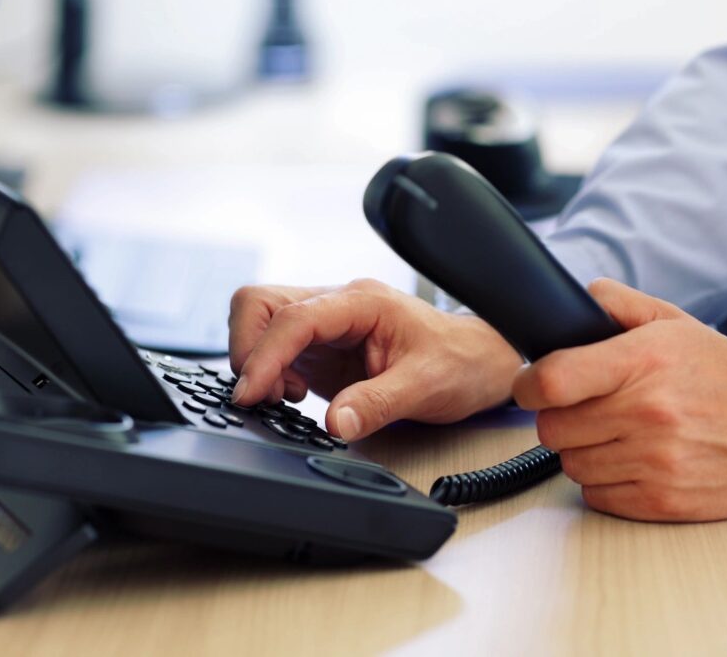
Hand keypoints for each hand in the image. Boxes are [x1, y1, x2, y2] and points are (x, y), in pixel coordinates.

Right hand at [228, 279, 522, 440]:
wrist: (478, 363)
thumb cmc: (460, 362)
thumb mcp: (424, 387)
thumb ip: (377, 403)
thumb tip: (334, 422)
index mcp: (362, 303)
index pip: (293, 316)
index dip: (264, 355)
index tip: (252, 393)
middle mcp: (338, 306)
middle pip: (260, 303)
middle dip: (248, 349)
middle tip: (263, 395)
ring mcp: (327, 325)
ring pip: (261, 322)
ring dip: (257, 362)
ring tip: (287, 396)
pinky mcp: (323, 348)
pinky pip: (276, 349)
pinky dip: (270, 373)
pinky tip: (296, 395)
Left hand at [513, 278, 726, 521]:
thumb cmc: (721, 374)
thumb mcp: (674, 323)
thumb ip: (619, 304)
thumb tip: (577, 298)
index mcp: (643, 362)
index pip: (553, 379)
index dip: (528, 386)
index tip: (529, 387)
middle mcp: (646, 413)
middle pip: (552, 428)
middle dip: (559, 418)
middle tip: (584, 410)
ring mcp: (655, 461)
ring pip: (571, 464)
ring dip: (583, 451)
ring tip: (615, 435)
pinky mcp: (662, 501)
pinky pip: (597, 496)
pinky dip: (604, 481)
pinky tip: (631, 461)